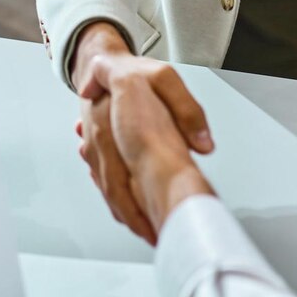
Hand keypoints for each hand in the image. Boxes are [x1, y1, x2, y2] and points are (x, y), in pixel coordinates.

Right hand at [79, 54, 215, 235]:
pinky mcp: (94, 148)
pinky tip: (131, 212)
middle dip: (135, 216)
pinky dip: (116, 198)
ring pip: (106, 185)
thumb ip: (187, 109)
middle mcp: (98, 136)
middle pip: (112, 186)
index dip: (137, 202)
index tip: (159, 221)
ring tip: (149, 232)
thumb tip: (204, 145)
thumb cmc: (134, 70)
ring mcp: (92, 144)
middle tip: (158, 236)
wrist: (100, 60)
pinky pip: (102, 178)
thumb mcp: (164, 79)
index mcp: (111, 122)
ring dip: (126, 211)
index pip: (119, 173)